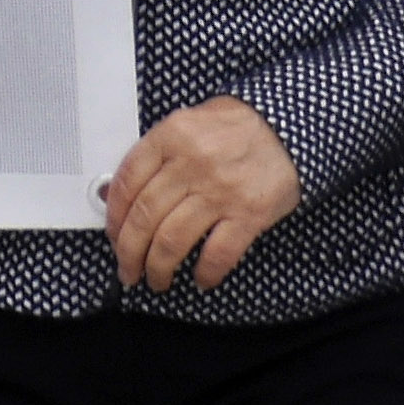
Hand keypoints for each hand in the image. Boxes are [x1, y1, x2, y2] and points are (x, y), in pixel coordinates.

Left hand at [104, 97, 302, 292]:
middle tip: (127, 270)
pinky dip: (205, 272)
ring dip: (159, 267)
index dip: (114, 217)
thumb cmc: (233, 127)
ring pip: (174, 240)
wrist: (289, 129)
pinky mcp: (249, 214)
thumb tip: (117, 193)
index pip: (128, 183)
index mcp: (170, 137)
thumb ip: (154, 155)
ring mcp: (220, 191)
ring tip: (156, 280)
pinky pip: (218, 253)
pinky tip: (200, 280)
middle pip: (146, 217)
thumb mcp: (186, 124)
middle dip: (130, 252)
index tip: (114, 237)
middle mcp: (191, 164)